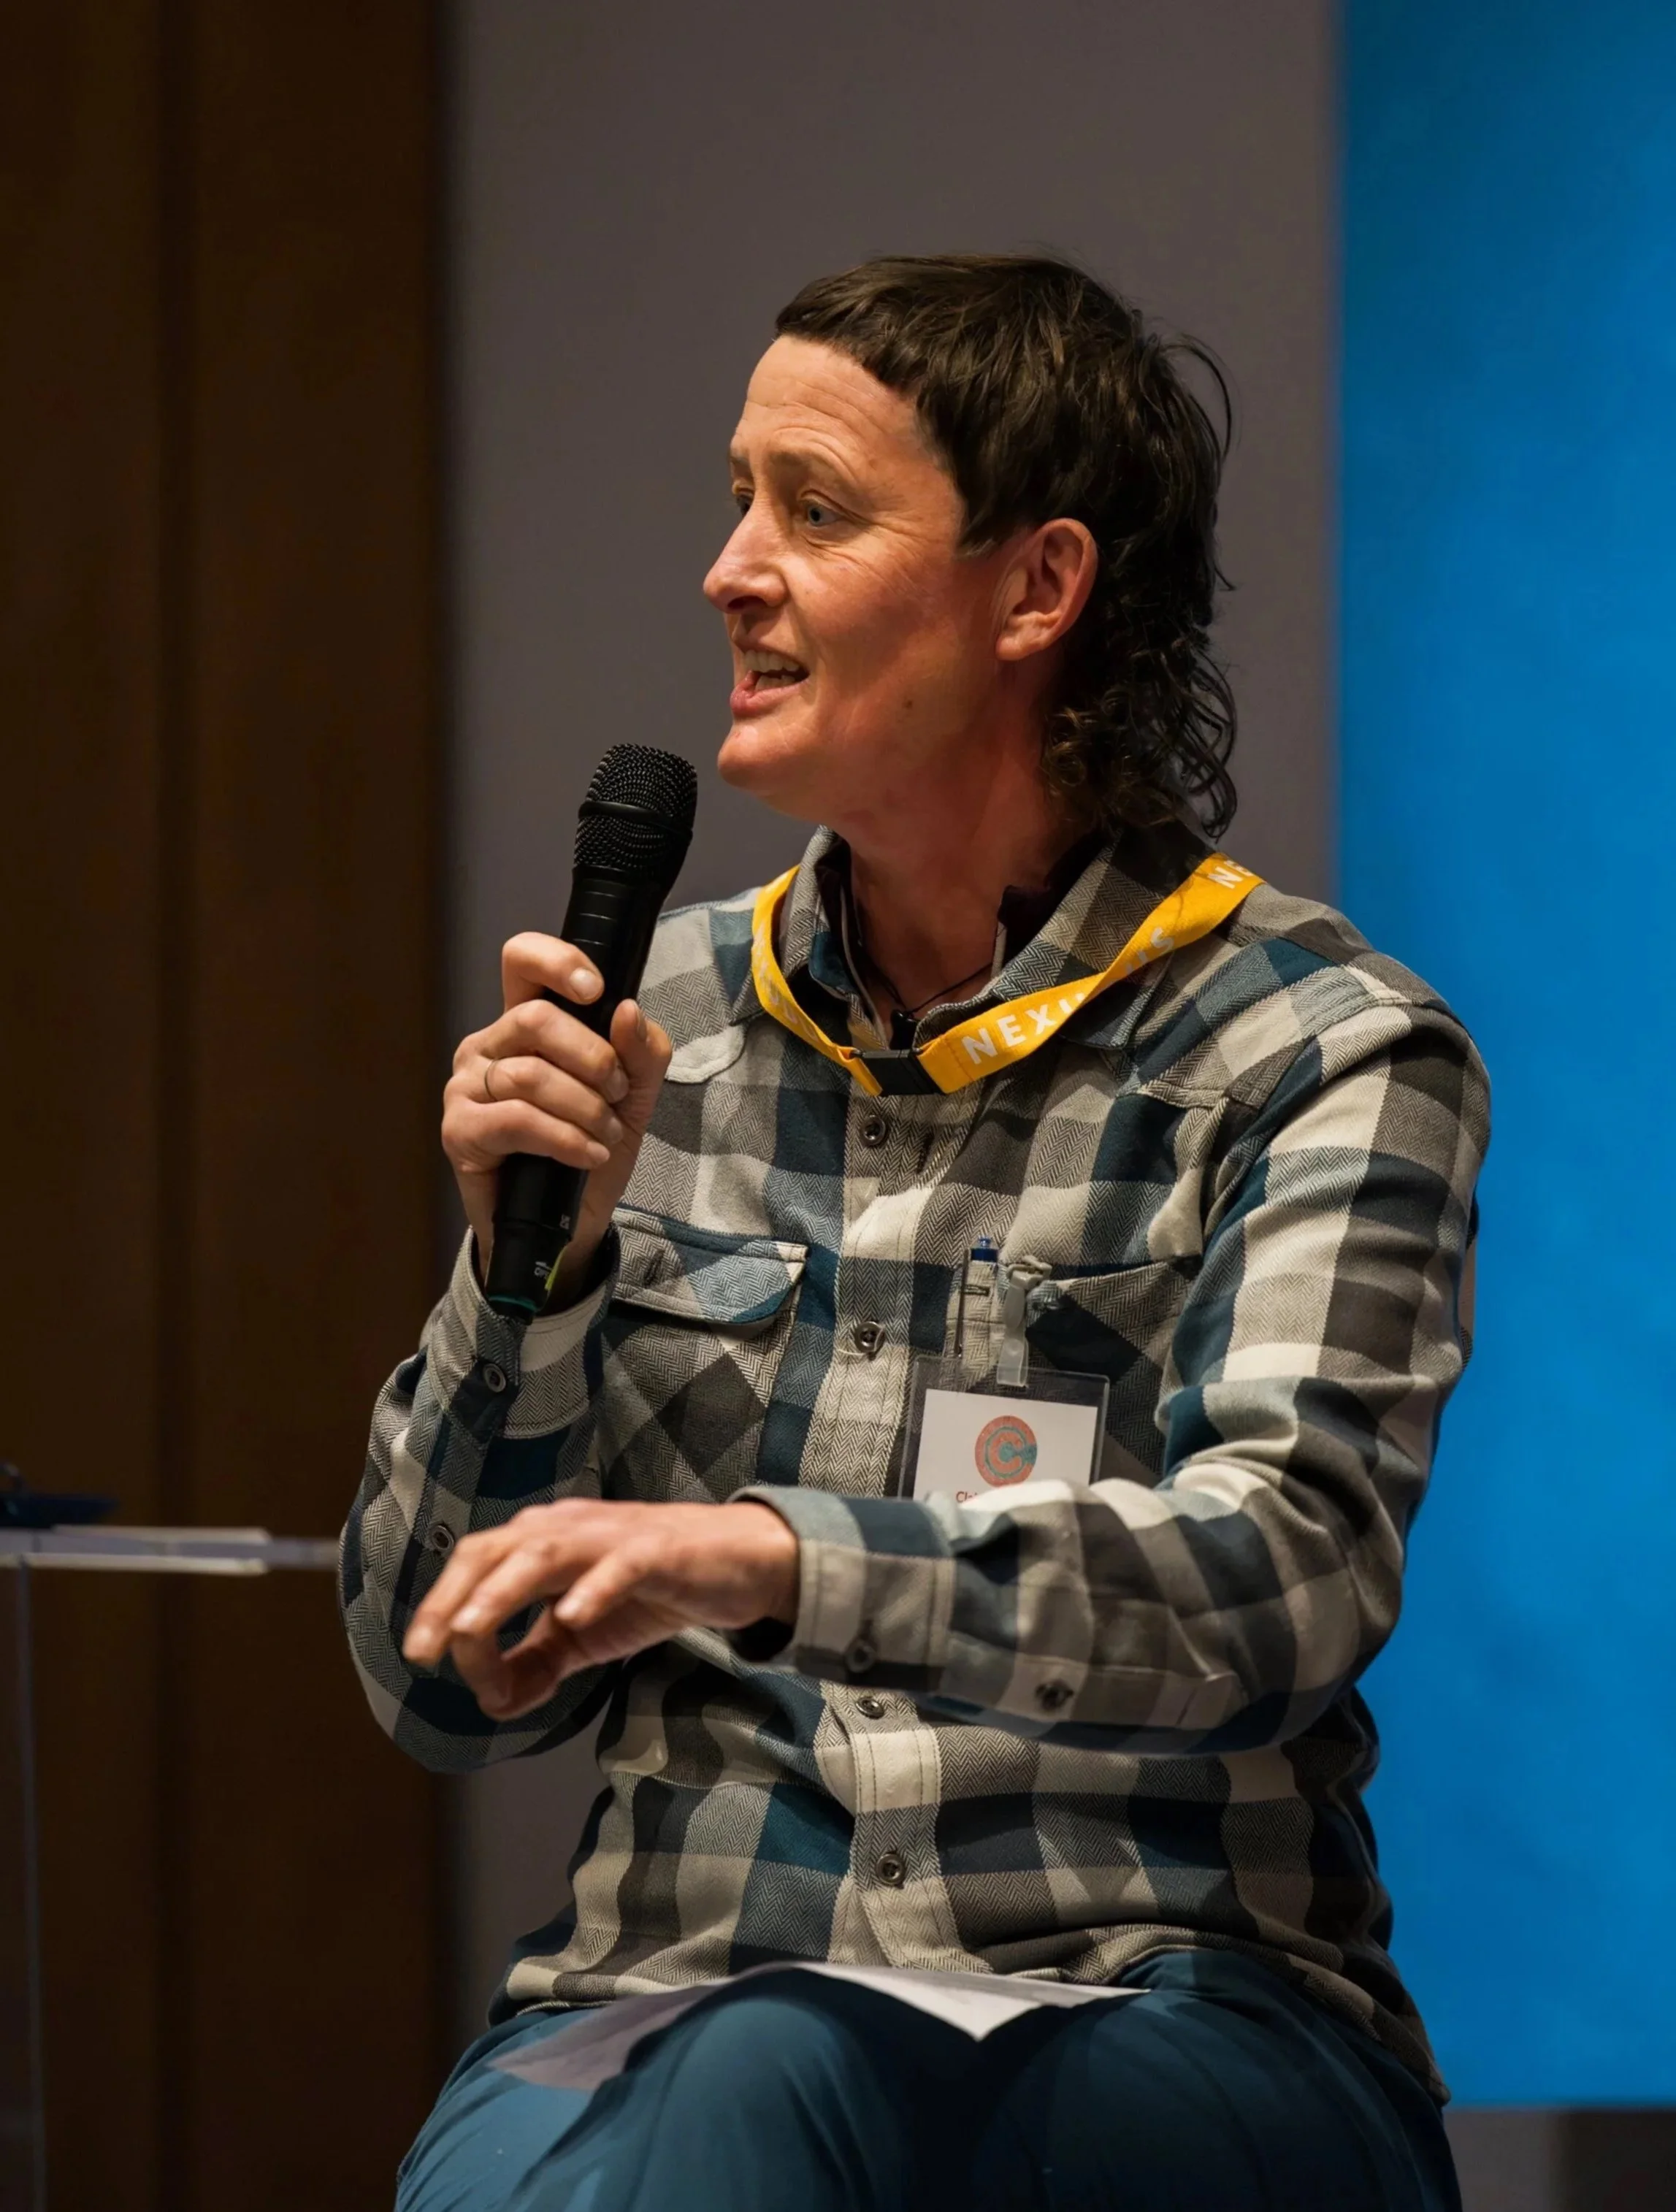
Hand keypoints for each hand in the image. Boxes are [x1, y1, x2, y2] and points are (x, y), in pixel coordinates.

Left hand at [401, 1499, 799, 1717]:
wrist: (738, 1562)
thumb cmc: (650, 1591)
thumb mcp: (582, 1635)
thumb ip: (535, 1662)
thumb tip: (490, 1703)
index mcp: (541, 1540)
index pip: (477, 1567)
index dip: (443, 1612)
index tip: (438, 1668)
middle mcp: (568, 1527)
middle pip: (495, 1550)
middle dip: (451, 1597)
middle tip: (423, 1649)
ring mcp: (613, 1536)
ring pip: (545, 1551)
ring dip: (502, 1589)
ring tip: (470, 1628)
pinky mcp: (659, 1552)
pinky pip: (621, 1565)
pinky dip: (593, 1588)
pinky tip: (572, 1616)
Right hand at [443, 934, 672, 1301]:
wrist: (571, 1222)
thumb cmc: (591, 1148)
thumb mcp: (633, 1095)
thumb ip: (640, 1050)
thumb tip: (626, 1011)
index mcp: (525, 1024)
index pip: (522, 961)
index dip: (557, 961)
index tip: (596, 991)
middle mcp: (488, 1046)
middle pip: (536, 1018)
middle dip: (593, 1057)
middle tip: (616, 1093)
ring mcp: (466, 1086)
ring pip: (531, 1075)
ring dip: (585, 1109)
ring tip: (605, 1137)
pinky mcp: (460, 1130)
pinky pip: (518, 1120)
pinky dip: (565, 1138)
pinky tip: (586, 1155)